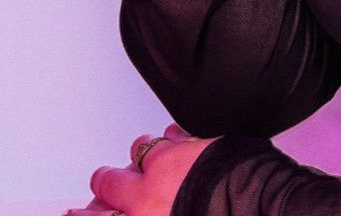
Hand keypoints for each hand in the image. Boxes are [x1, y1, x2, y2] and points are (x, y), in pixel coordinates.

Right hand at [65, 123, 215, 215]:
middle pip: (108, 181)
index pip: (97, 215)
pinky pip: (172, 133)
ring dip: (144, 157)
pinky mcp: (194, 142)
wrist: (261, 206)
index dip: (86, 214)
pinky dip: (174, 140)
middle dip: (107, 183)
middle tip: (109, 183)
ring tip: (155, 164)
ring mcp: (170, 164)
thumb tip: (138, 204)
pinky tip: (184, 148)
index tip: (78, 211)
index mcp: (145, 215)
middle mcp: (149, 193)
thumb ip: (152, 213)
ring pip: (140, 150)